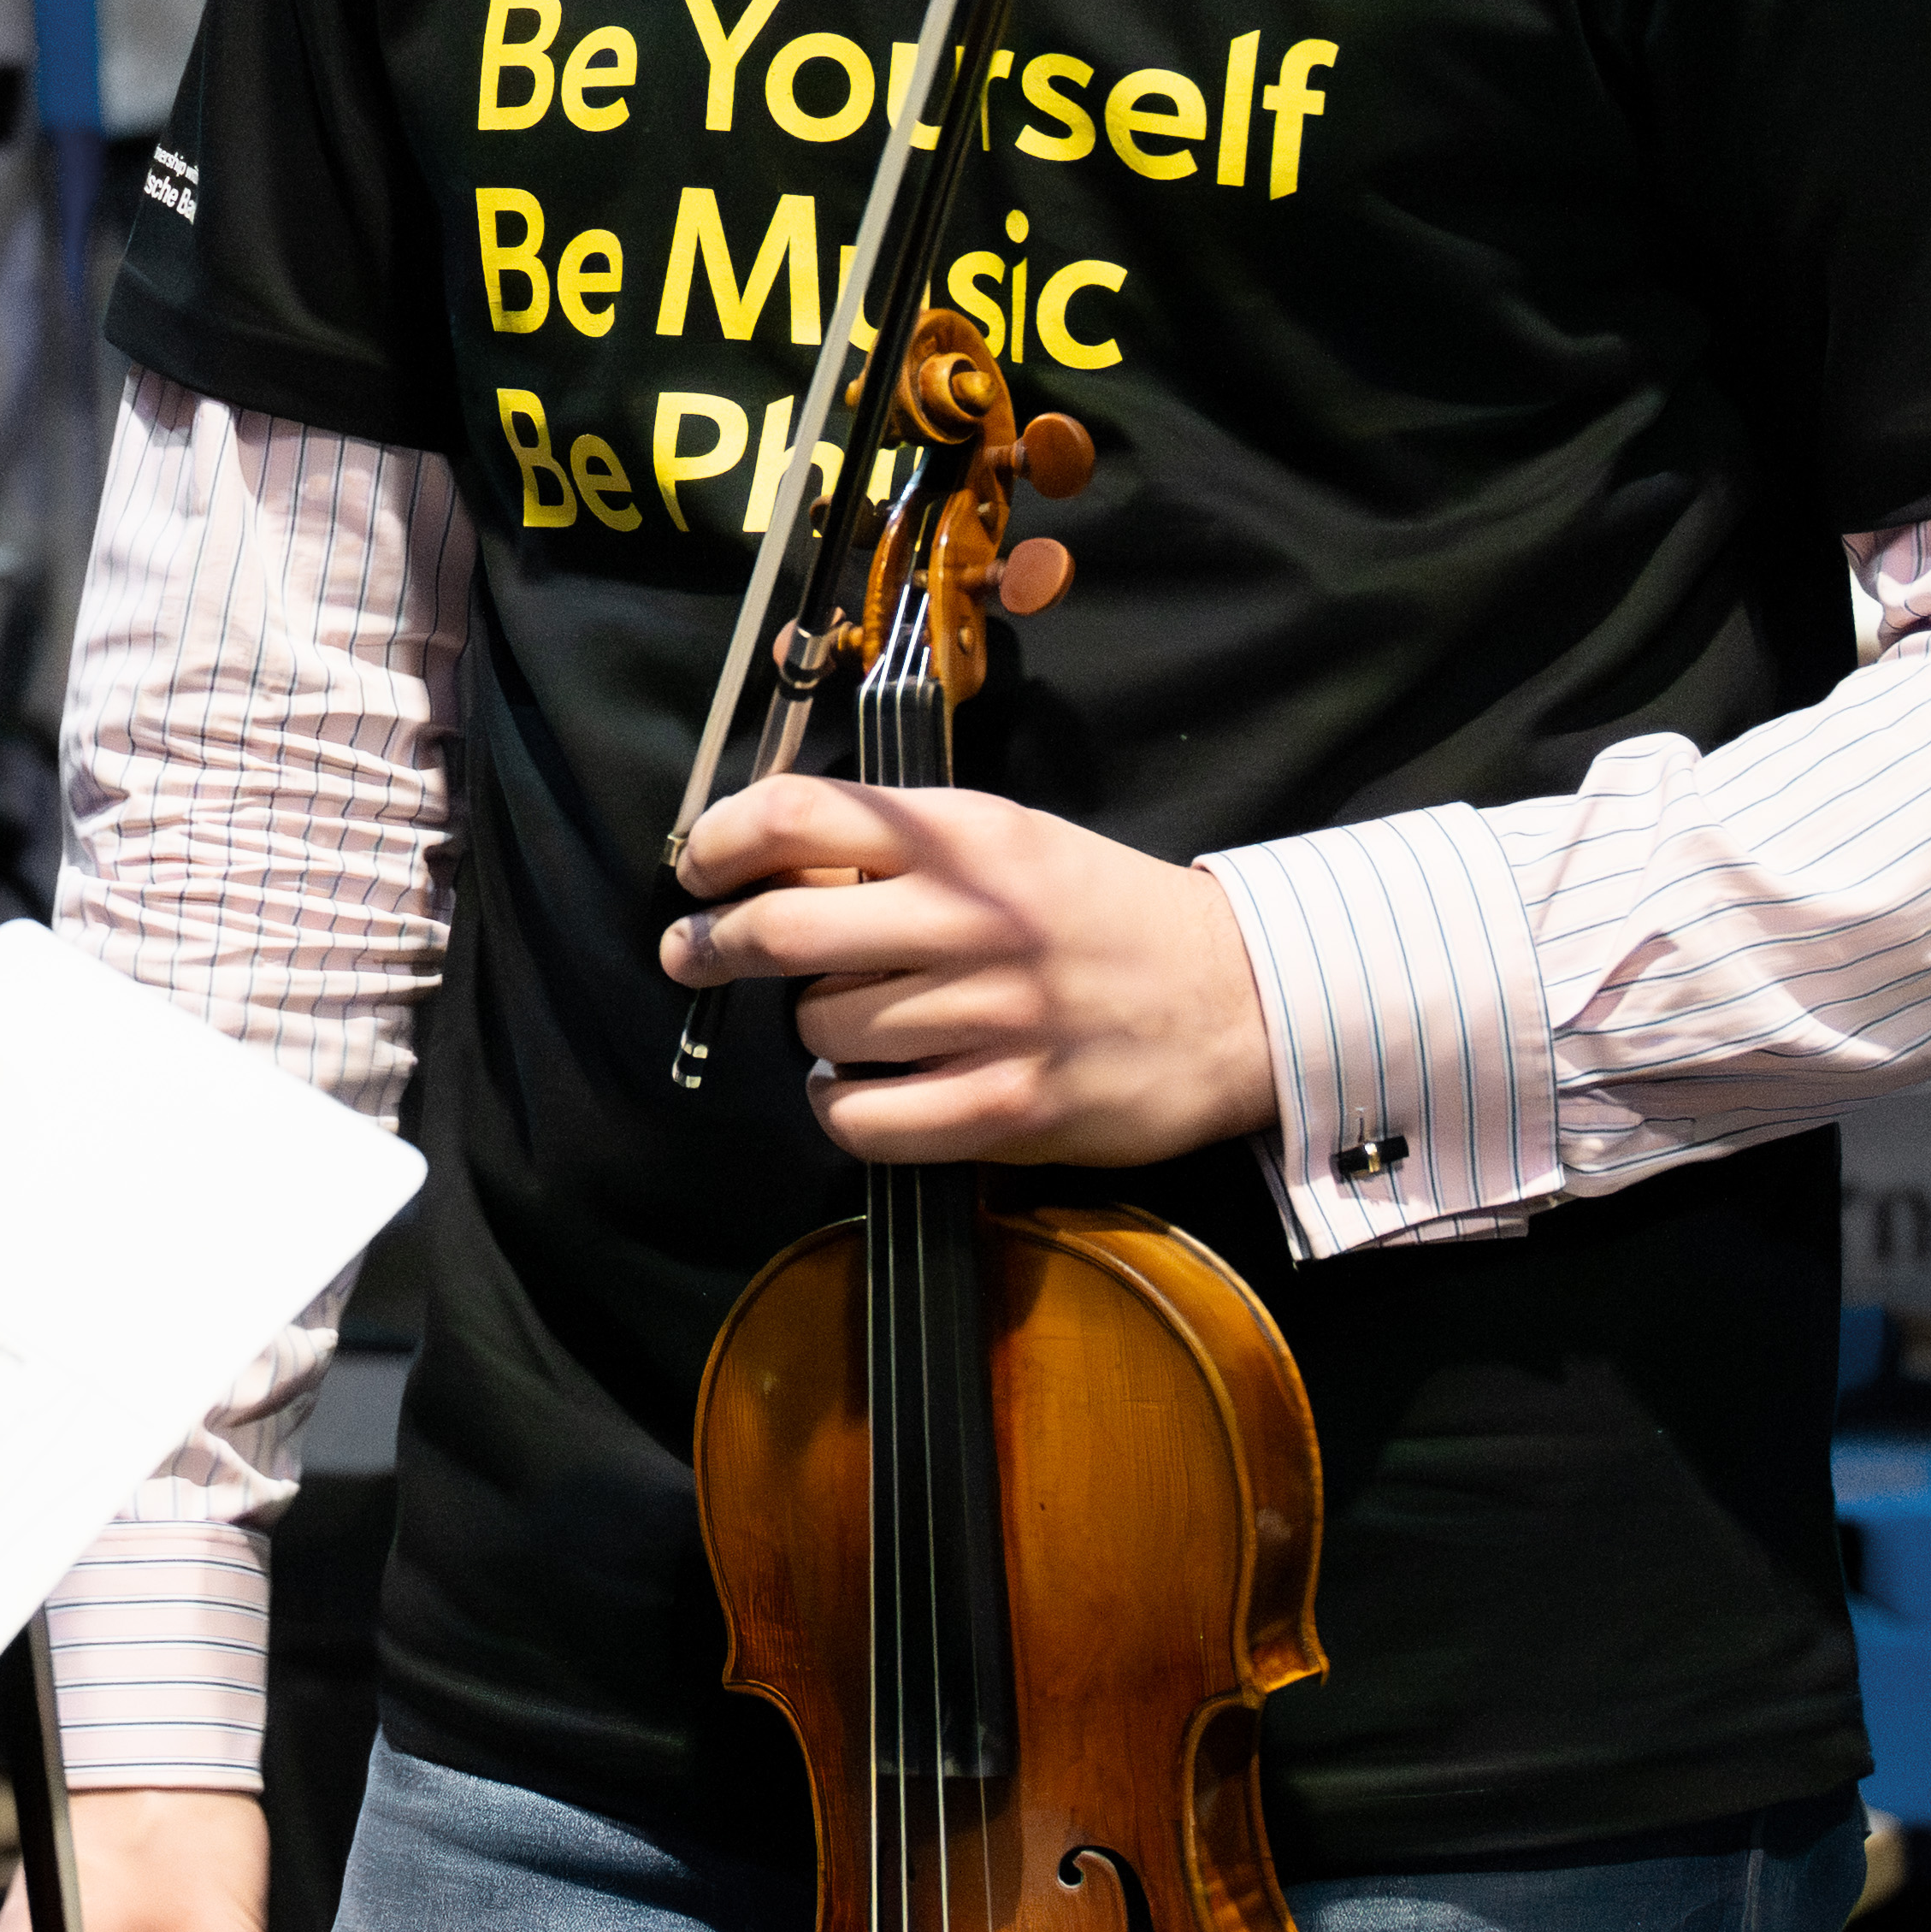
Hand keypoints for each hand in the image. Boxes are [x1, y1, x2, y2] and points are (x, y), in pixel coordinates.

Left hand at [656, 773, 1276, 1165]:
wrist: (1237, 998)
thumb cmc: (1103, 915)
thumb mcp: (1012, 842)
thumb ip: (905, 846)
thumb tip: (771, 869)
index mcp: (968, 835)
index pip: (801, 813)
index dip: (721, 841)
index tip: (698, 872)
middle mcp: (974, 916)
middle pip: (782, 930)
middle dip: (713, 946)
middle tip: (693, 955)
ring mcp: (993, 1015)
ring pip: (821, 1029)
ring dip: (811, 1031)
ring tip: (848, 1026)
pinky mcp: (1010, 1104)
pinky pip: (865, 1118)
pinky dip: (841, 1108)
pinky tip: (860, 1091)